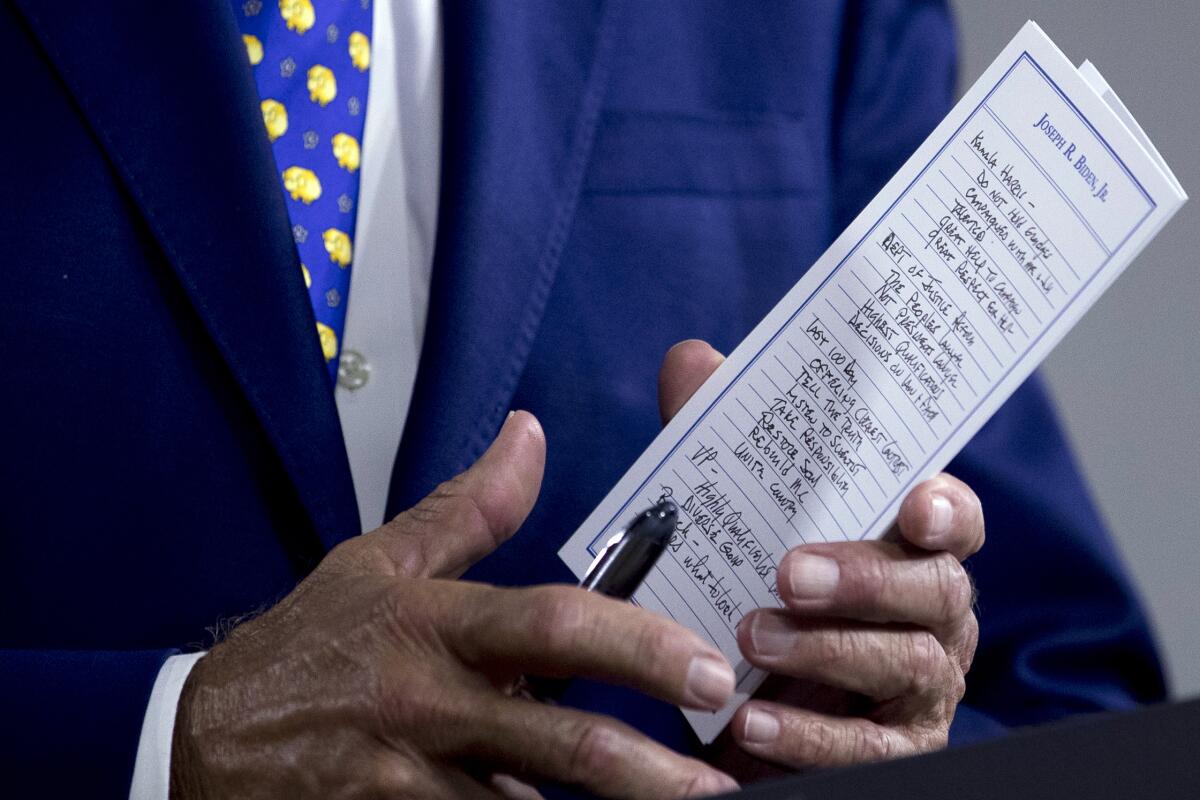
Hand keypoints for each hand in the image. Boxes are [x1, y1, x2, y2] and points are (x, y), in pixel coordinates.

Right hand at [170, 412, 738, 798]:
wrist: (202, 737)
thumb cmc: (307, 646)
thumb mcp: (380, 562)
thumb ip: (469, 508)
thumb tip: (529, 434)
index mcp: (436, 625)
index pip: (550, 627)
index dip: (635, 647)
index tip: (707, 669)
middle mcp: (428, 704)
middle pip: (557, 742)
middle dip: (648, 769)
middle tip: (719, 782)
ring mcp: (406, 780)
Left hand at [658, 341, 982, 773]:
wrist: (738, 703)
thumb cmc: (757, 591)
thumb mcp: (735, 517)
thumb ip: (720, 445)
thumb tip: (692, 358)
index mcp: (907, 548)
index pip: (953, 520)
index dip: (948, 509)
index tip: (916, 504)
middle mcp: (931, 615)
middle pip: (935, 589)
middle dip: (866, 578)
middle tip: (788, 573)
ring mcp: (921, 688)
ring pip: (906, 665)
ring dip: (828, 651)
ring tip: (751, 635)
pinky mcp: (896, 750)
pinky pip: (868, 749)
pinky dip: (811, 735)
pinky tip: (753, 721)